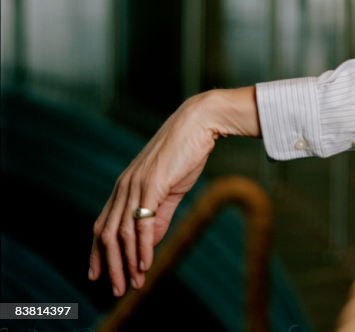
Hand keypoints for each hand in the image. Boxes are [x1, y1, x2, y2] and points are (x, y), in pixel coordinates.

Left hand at [88, 87, 257, 296]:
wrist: (200, 122)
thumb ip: (159, 215)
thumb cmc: (187, 152)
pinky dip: (142, 247)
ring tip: (133, 283)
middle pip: (108, 234)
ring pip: (123, 234)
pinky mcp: (152, 185)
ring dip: (126, 262)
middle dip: (110, 265)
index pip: (103, 225)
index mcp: (125, 185)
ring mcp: (136, 185)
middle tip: (116, 289)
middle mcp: (124, 186)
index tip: (97, 274)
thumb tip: (149, 243)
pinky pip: (142, 224)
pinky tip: (146, 263)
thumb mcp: (170, 188)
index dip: (97, 252)